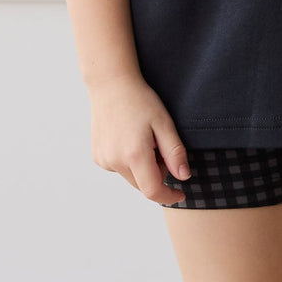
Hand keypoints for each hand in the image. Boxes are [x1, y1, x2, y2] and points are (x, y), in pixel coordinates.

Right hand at [88, 74, 192, 204]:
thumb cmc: (140, 101)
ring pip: (132, 177)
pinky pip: (120, 168)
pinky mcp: (98, 157)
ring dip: (142, 167)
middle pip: (143, 185)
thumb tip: (183, 177)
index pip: (152, 191)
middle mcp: (115, 161)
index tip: (180, 194)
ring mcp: (103, 160)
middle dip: (157, 174)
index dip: (168, 196)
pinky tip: (129, 139)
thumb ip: (175, 152)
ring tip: (143, 139)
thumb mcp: (164, 123)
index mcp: (134, 154)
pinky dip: (129, 161)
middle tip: (159, 146)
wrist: (111, 85)